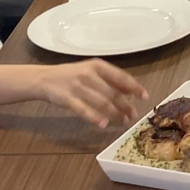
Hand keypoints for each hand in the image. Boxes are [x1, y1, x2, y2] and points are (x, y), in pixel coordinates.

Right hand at [34, 60, 148, 128]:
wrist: (44, 78)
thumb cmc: (71, 76)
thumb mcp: (91, 71)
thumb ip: (109, 80)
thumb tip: (130, 91)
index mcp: (97, 65)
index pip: (121, 76)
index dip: (135, 87)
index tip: (145, 96)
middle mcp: (89, 74)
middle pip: (112, 92)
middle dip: (126, 105)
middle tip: (134, 115)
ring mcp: (77, 86)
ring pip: (101, 102)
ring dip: (115, 114)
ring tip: (123, 122)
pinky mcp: (67, 99)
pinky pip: (83, 110)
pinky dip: (94, 117)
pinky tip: (103, 124)